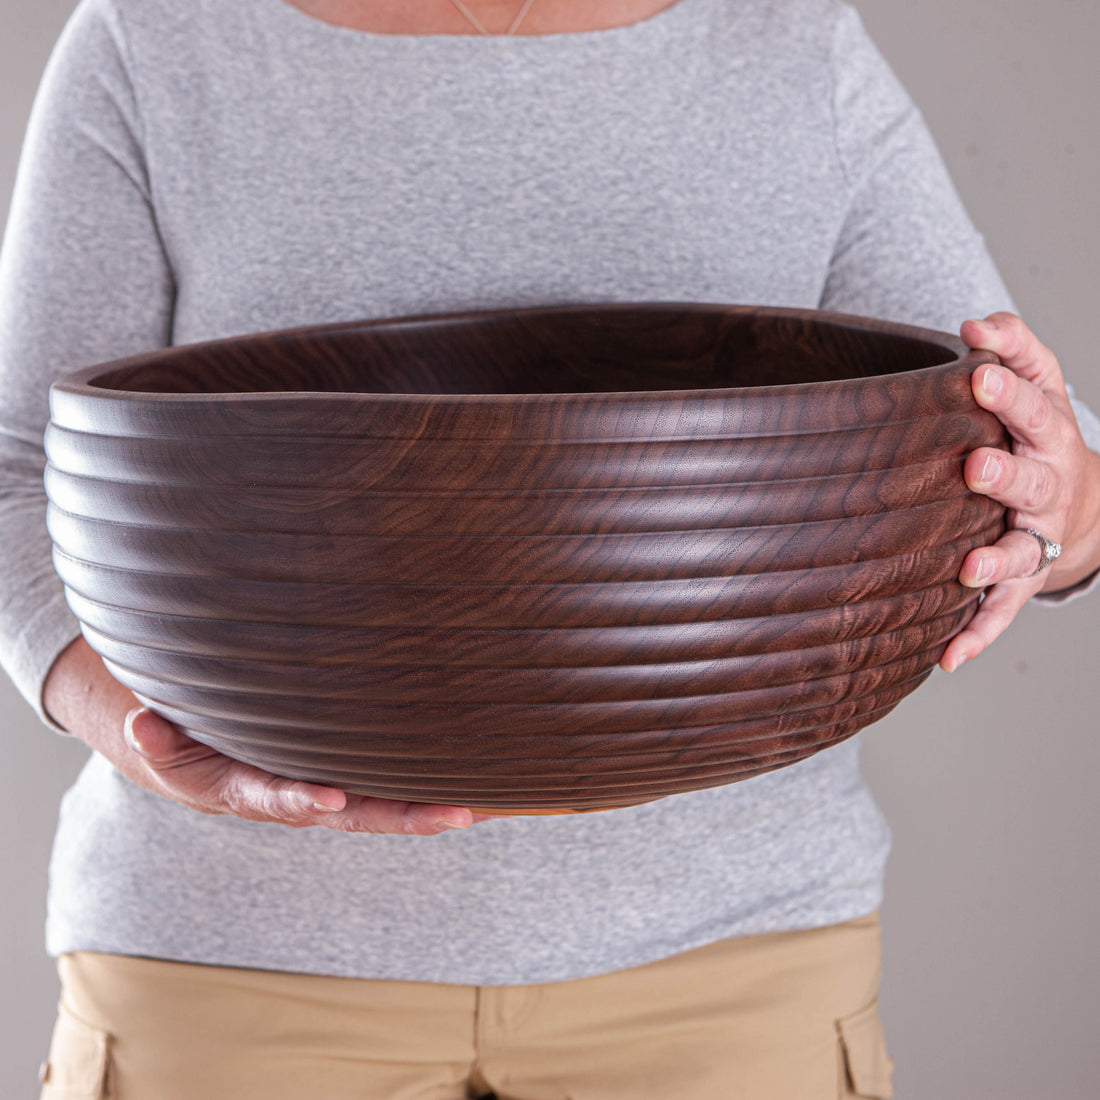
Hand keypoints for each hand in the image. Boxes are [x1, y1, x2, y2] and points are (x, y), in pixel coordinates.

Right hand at [44, 637, 492, 833]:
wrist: (205, 769)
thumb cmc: (190, 748)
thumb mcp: (165, 745)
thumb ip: (156, 737)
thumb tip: (140, 724)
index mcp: (253, 790)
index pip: (281, 796)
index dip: (301, 799)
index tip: (328, 799)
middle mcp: (299, 798)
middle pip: (355, 813)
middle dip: (402, 816)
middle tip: (452, 816)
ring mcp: (327, 790)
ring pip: (381, 806)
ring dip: (425, 809)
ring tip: (474, 808)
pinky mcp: (346, 778)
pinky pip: (387, 789)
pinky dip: (424, 794)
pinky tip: (470, 792)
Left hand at [940, 312, 1099, 670]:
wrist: (1081, 508)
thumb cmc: (1036, 436)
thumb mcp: (1037, 384)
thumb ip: (1011, 347)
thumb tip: (973, 321)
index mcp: (1046, 432)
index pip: (1032, 402)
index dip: (1008, 386)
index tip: (976, 367)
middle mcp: (1046, 485)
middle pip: (1028, 479)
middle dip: (1004, 473)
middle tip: (973, 465)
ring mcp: (1036, 535)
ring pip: (1019, 550)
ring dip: (995, 559)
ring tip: (968, 567)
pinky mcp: (1021, 580)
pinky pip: (1002, 611)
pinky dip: (977, 634)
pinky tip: (948, 657)